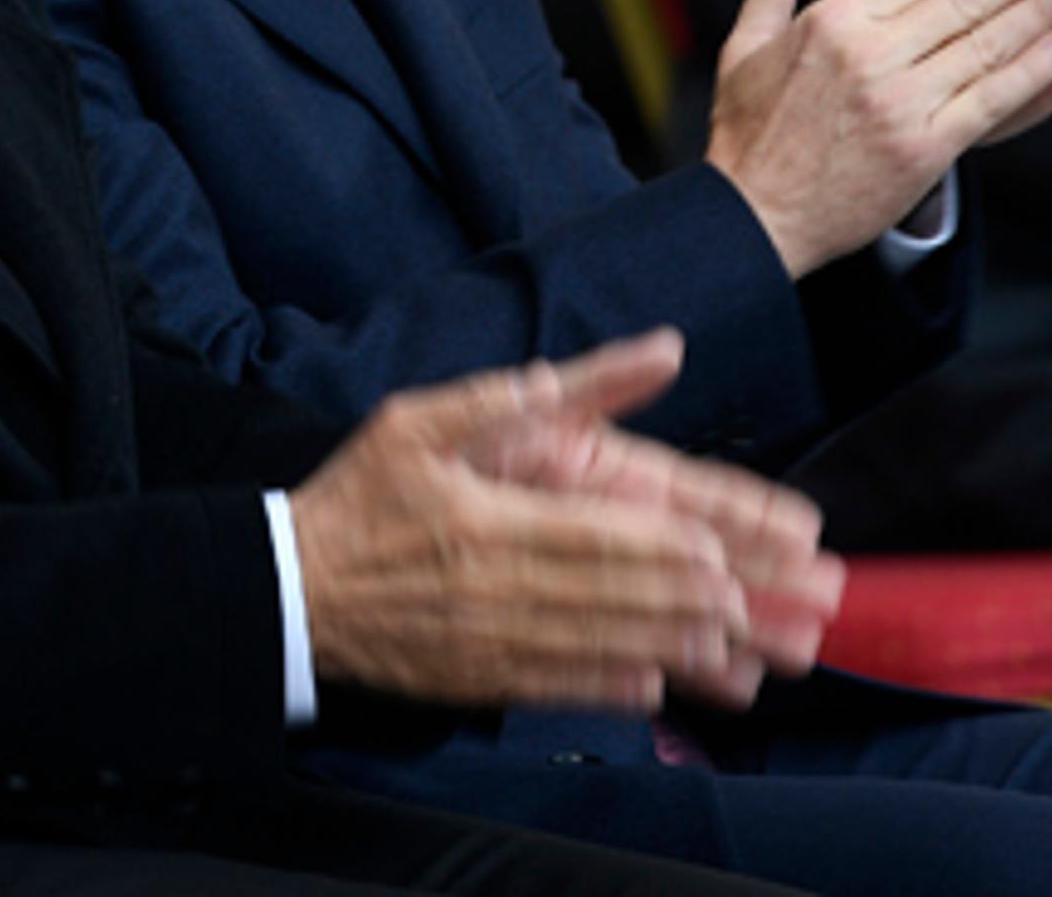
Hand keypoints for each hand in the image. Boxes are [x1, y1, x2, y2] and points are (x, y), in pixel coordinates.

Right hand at [289, 332, 831, 713]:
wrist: (288, 587)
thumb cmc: (358, 495)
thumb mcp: (422, 421)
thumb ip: (523, 395)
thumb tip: (611, 362)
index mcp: (485, 520)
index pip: (598, 537)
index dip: (667, 549)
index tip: (720, 552)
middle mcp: (494, 587)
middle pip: (616, 597)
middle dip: (700, 604)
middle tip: (763, 606)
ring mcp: (487, 641)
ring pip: (601, 647)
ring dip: (675, 649)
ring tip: (739, 649)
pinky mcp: (477, 679)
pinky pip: (559, 688)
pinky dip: (613, 689)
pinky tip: (657, 687)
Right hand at [704, 0, 1051, 274]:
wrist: (753, 217)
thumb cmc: (748, 133)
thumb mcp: (745, 45)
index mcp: (830, 22)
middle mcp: (869, 55)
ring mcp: (900, 102)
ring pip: (988, 43)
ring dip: (1043, 8)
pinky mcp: (925, 147)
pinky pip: (991, 97)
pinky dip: (1031, 69)